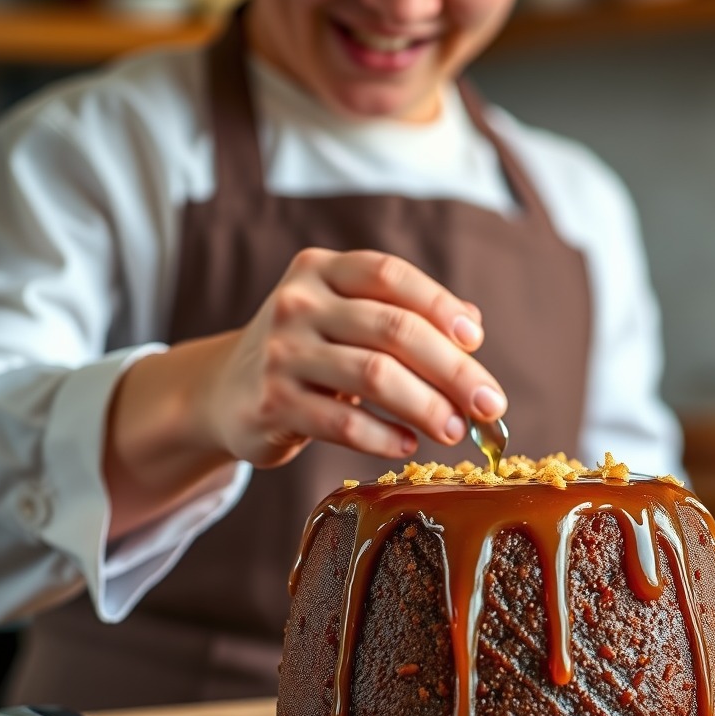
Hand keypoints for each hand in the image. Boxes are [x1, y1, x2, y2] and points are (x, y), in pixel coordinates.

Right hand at [198, 248, 507, 466]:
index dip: (440, 306)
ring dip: (426, 406)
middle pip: (394, 329)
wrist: (224, 392)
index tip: (476, 341)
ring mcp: (282, 352)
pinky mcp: (272, 404)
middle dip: (452, 370)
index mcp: (323, 271)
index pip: (391, 276)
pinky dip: (384, 436)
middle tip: (489, 405)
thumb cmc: (306, 352)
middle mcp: (299, 303)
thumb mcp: (347, 319)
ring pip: (373, 375)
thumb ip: (405, 314)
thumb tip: (473, 324)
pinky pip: (342, 421)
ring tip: (456, 430)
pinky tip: (408, 445)